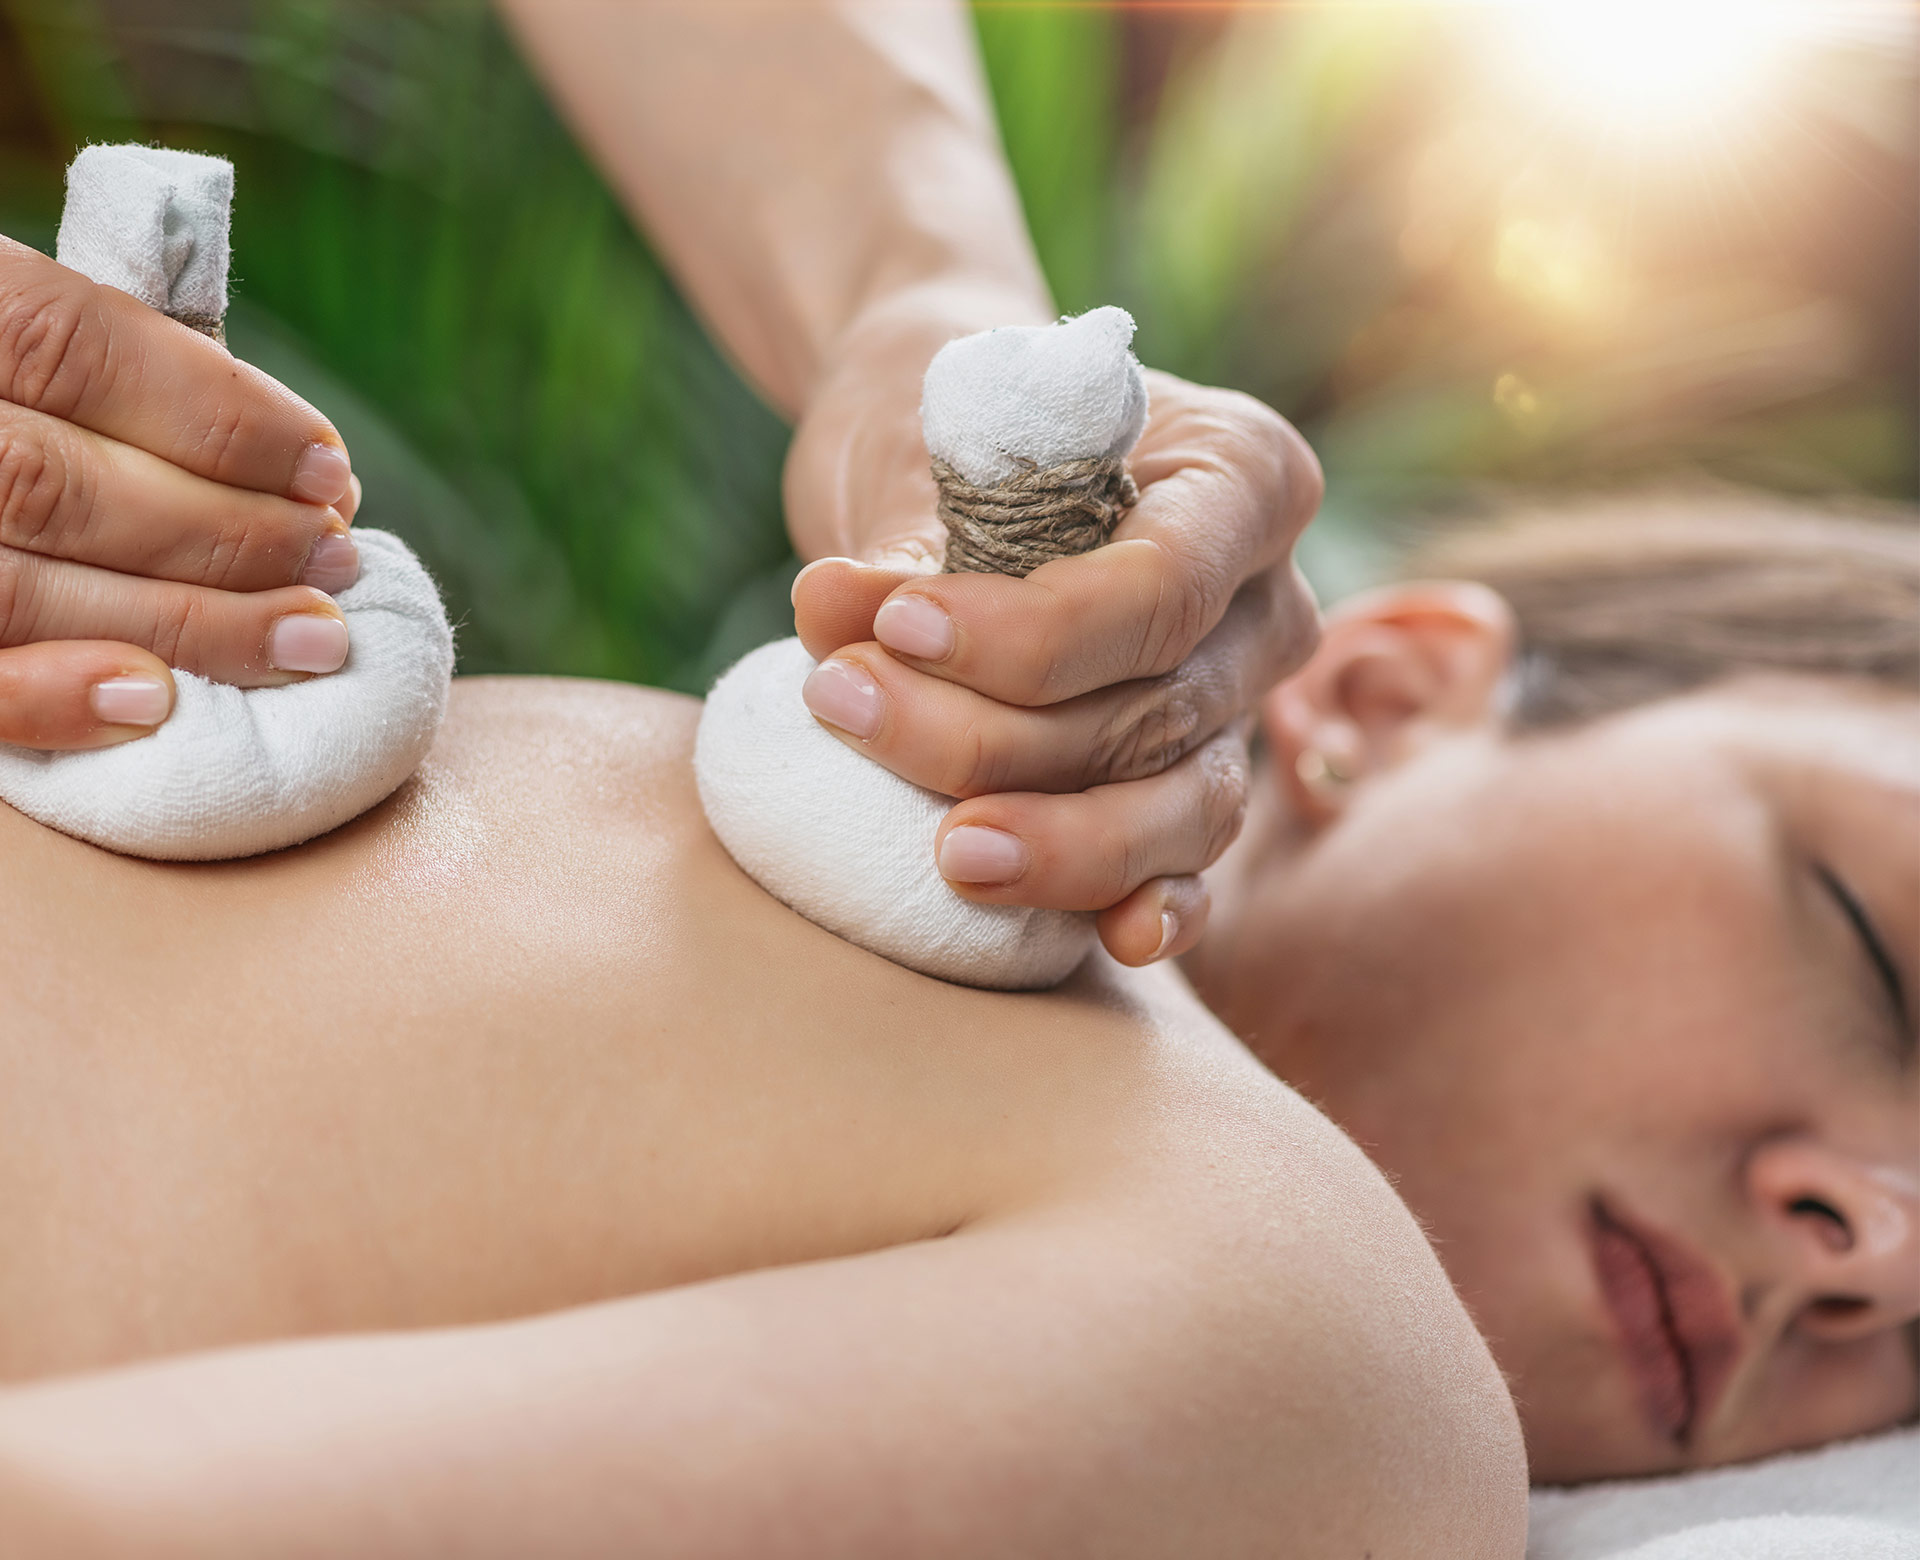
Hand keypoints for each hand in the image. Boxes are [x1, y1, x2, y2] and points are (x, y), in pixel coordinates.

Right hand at [0, 236, 361, 750]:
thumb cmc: (10, 408)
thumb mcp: (25, 349)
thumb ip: (116, 382)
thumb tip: (296, 464)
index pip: (71, 346)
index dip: (217, 413)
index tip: (330, 469)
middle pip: (56, 482)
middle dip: (226, 530)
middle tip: (336, 559)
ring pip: (22, 589)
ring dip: (189, 622)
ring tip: (308, 635)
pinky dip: (55, 698)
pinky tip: (158, 703)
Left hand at [787, 309, 1322, 968]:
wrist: (965, 451)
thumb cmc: (957, 427)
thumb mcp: (929, 452)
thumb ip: (902, 548)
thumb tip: (837, 615)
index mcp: (1244, 477)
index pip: (1162, 590)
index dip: (1030, 634)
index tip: (893, 626)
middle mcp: (1269, 601)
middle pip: (1158, 710)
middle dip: (994, 736)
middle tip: (845, 705)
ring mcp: (1241, 704)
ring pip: (1182, 807)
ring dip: (1056, 840)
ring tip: (941, 849)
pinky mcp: (1191, 781)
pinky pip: (1188, 862)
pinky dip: (1144, 902)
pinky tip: (1108, 941)